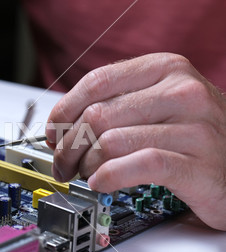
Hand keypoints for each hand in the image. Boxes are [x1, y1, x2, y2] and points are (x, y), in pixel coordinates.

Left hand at [46, 53, 225, 229]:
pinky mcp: (197, 165)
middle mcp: (181, 91)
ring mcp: (193, 127)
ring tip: (85, 174)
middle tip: (63, 163)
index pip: (97, 81)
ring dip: (85, 165)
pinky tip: (101, 183)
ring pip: (111, 142)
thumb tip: (62, 125)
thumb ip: (116, 104)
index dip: (64, 109)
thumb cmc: (193, 133)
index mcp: (165, 68)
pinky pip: (136, 166)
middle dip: (69, 146)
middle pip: (97, 115)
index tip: (54, 131)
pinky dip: (108, 177)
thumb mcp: (158, 103)